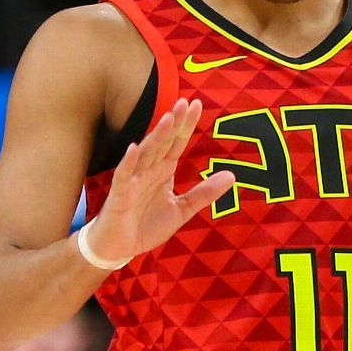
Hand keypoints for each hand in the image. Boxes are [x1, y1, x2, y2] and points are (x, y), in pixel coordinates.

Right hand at [84, 98, 234, 261]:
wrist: (120, 248)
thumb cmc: (147, 225)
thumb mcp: (182, 209)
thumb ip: (204, 193)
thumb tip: (232, 176)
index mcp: (164, 171)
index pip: (177, 143)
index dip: (186, 125)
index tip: (197, 104)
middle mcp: (149, 170)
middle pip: (163, 142)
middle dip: (174, 123)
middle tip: (185, 102)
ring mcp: (134, 180)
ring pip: (146, 153)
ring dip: (156, 136)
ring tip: (167, 118)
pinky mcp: (120, 194)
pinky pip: (124, 176)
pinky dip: (128, 162)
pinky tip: (134, 148)